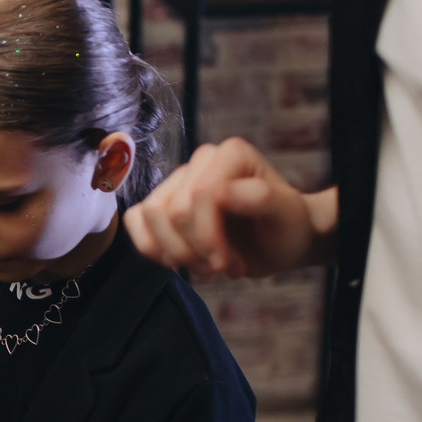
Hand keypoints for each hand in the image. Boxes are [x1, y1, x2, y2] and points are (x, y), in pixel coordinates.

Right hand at [124, 137, 334, 279]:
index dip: (207, 237)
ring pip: (149, 216)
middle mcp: (200, 160)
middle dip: (195, 250)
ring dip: (176, 253)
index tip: (229, 266)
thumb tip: (219, 192)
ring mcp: (178, 181)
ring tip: (208, 267)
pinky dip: (152, 248)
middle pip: (173, 210)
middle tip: (225, 268)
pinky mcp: (162, 202)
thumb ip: (259, 197)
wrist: (279, 241)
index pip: (199, 195)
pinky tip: (180, 262)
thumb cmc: (286, 226)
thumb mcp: (286, 215)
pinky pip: (135, 221)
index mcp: (231, 154)